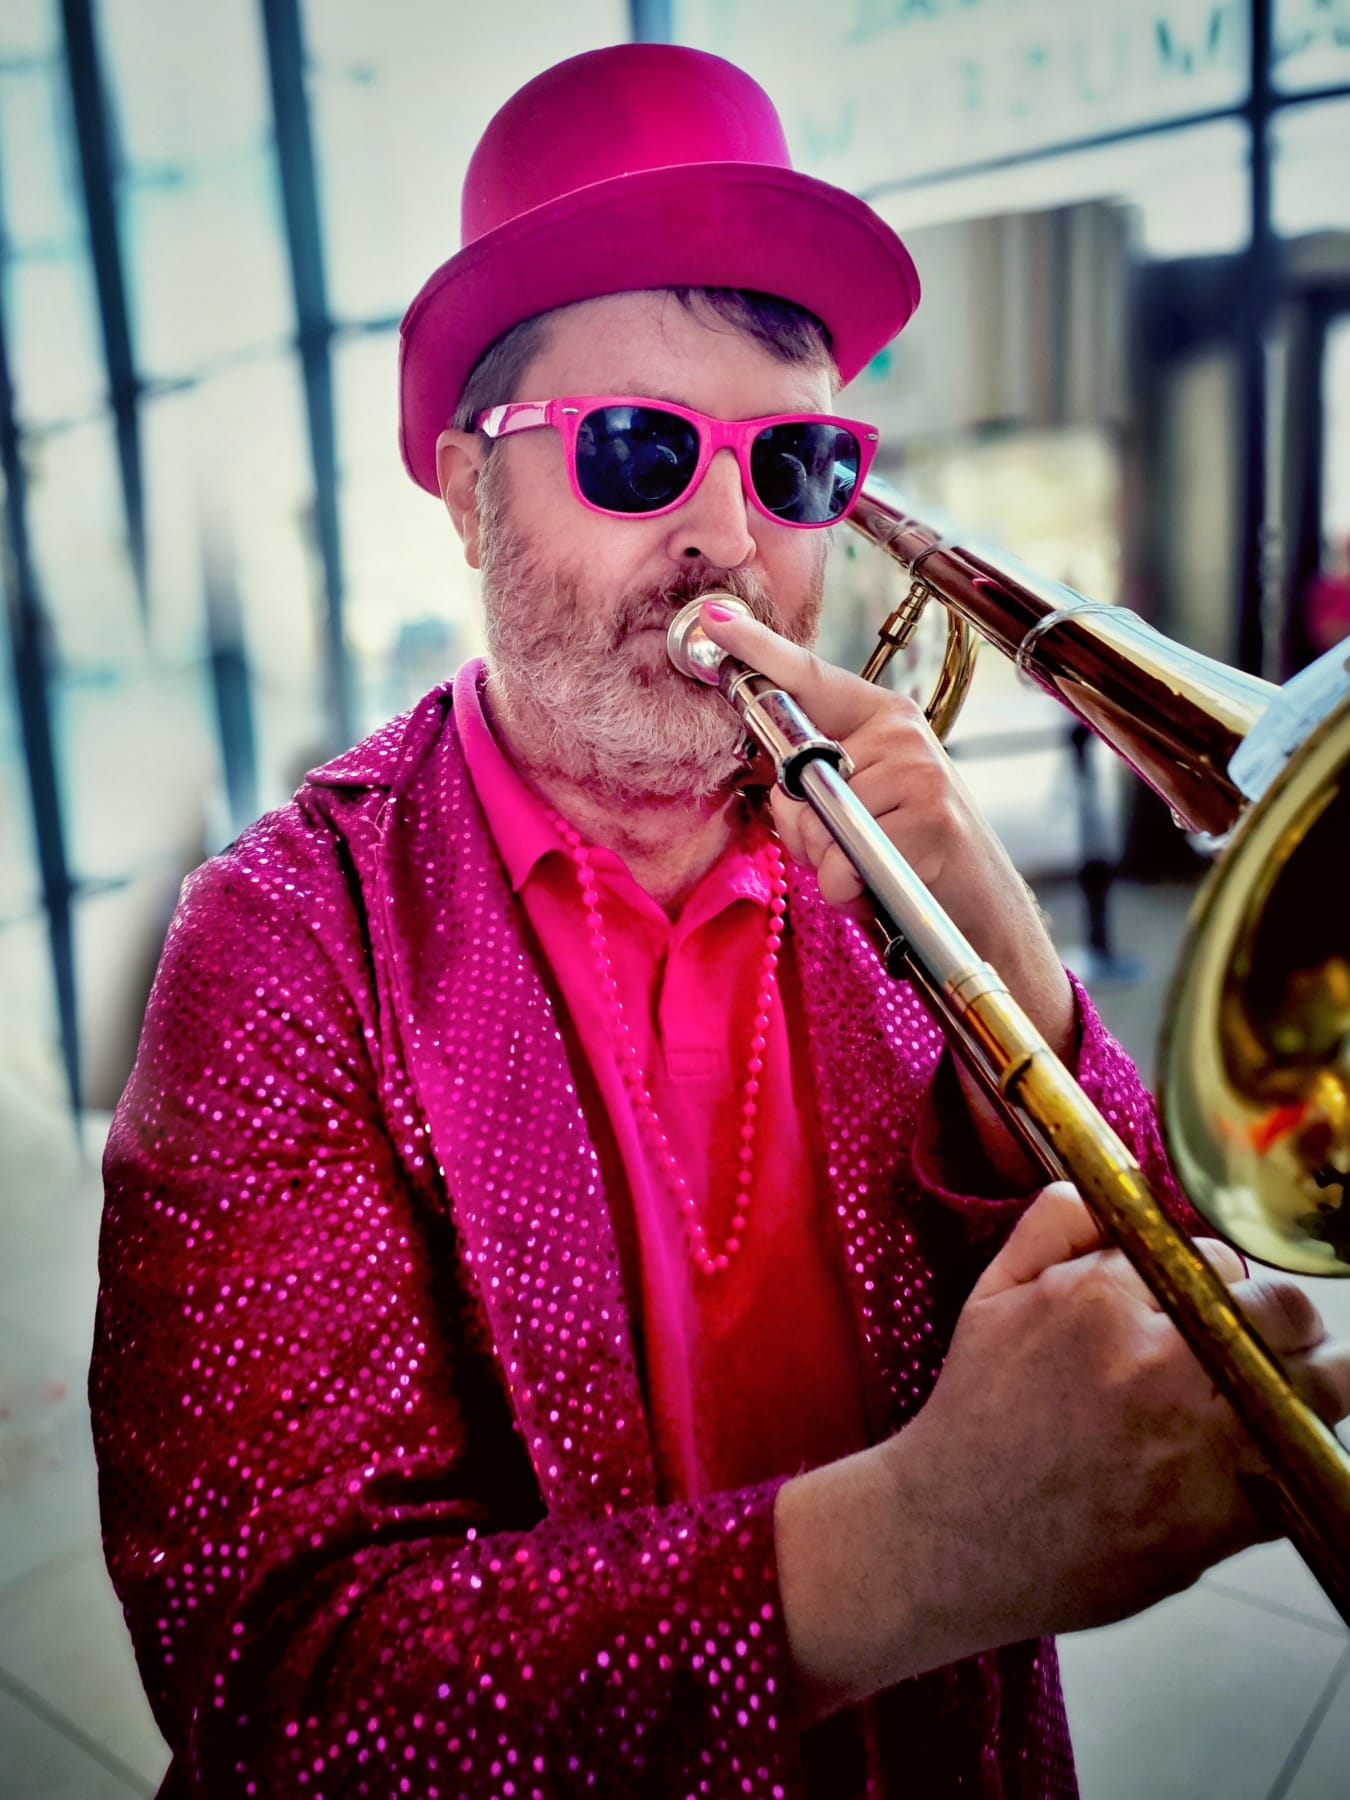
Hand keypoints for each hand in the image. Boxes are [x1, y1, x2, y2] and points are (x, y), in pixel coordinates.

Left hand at [698, 604, 1074, 1058]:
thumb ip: (813, 787)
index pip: (809, 676)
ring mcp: (919, 771)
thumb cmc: (906, 853)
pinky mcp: (930, 818)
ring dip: (827, 864)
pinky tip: (879, 886)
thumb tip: (782, 791)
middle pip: (794, 773)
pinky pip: (844, 862)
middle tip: (843, 849)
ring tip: (868, 868)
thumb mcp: (858, 805)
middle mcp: (901, 731)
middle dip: (799, 827)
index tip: (715, 622)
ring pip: (817, 824)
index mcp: (880, 717)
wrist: (978, 903)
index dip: (758, 649)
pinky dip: (846, 889)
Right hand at [776, 1184, 1349, 1715]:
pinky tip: (1247, 1459)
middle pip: (1285, 1309)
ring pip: (1321, 1383)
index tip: (1202, 1305)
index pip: (1217, 1258)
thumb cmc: (977, 1414)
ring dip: (1309, 1381)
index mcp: (1107, 1298)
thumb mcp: (992, 1293)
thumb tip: (1116, 1191)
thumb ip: (1056, 1223)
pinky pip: (1302, 1463)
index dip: (1216, 1280)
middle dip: (1277, 1319)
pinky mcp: (1227, 1515)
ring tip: (1270, 1395)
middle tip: (1254, 1342)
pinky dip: (1289, 1456)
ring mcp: (1204, 1442)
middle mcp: (1163, 1362)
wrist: (957, 1536)